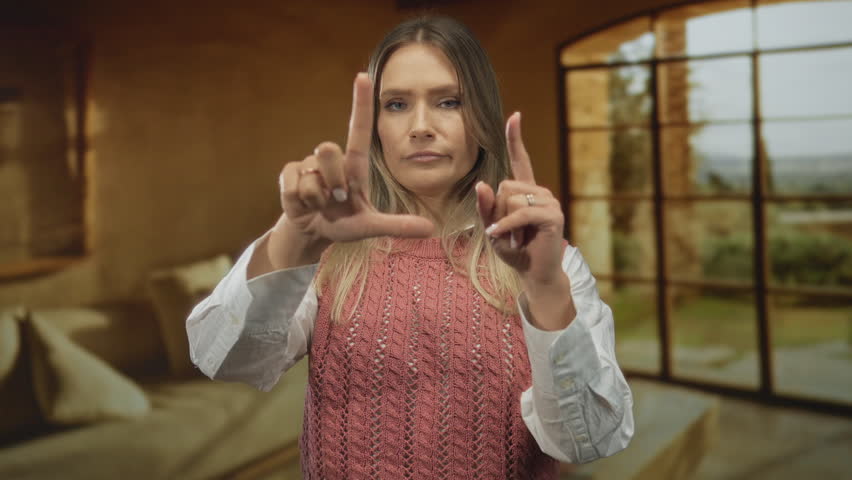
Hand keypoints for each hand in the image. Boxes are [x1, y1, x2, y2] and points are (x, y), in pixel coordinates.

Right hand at [278, 73, 433, 242]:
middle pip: (328, 149)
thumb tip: (430, 228)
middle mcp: (333, 160)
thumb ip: (397, 226)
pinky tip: (305, 206)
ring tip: (321, 205)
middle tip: (337, 200)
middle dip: (332, 181)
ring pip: (312, 176)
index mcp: (355, 165)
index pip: (360, 128)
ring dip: (317, 197)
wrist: (314, 233)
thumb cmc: (345, 224)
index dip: (360, 102)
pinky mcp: (290, 175)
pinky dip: (301, 202)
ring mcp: (310, 166)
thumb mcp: (371, 227)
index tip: (363, 76)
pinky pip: (295, 186)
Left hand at [475, 112, 565, 286]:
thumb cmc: (514, 251)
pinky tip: (500, 238)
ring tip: (515, 239)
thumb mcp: (492, 228)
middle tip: (507, 233)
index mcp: (526, 191)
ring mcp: (549, 201)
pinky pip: (520, 213)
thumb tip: (482, 183)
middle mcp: (539, 191)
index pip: (520, 159)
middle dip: (497, 211)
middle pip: (504, 186)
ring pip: (511, 199)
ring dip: (504, 223)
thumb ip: (485, 208)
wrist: (534, 274)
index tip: (515, 115)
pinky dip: (506, 227)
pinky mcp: (553, 215)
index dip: (515, 138)